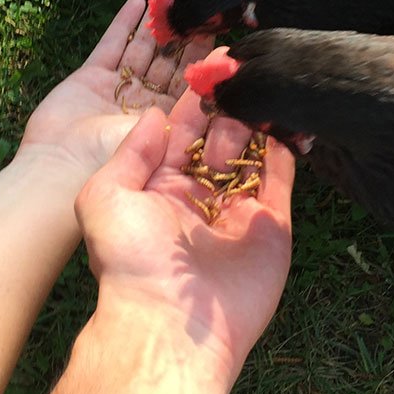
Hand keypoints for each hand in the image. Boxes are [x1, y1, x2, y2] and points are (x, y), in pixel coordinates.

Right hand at [16, 0, 215, 182]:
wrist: (60, 168)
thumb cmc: (112, 162)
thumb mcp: (160, 142)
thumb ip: (183, 114)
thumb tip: (206, 86)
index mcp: (164, 125)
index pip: (190, 87)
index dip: (203, 62)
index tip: (219, 36)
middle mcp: (143, 105)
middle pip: (169, 65)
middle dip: (183, 39)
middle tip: (198, 10)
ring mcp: (117, 89)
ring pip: (142, 51)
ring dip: (156, 26)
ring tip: (171, 1)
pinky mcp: (91, 77)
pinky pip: (112, 45)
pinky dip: (124, 24)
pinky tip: (138, 2)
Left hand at [75, 99, 294, 383]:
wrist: (168, 327)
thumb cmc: (128, 260)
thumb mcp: (106, 195)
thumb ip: (130, 151)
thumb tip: (153, 114)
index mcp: (158, 186)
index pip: (180, 130)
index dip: (193, 98)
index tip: (209, 66)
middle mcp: (198, 196)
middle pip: (219, 138)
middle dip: (226, 108)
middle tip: (238, 76)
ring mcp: (236, 212)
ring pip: (252, 155)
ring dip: (255, 124)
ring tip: (261, 90)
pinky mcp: (270, 229)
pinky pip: (281, 182)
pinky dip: (285, 152)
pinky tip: (287, 121)